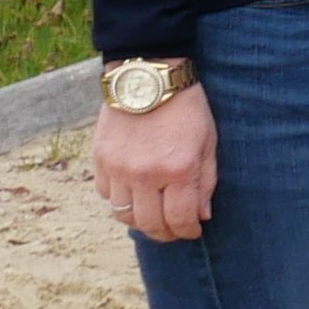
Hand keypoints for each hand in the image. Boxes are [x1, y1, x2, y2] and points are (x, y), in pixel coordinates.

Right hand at [92, 82, 217, 241]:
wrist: (149, 75)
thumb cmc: (186, 107)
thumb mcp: (208, 142)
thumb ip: (206, 182)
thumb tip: (201, 216)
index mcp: (178, 169)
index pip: (180, 220)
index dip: (187, 232)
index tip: (192, 231)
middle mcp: (146, 174)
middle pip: (150, 224)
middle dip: (164, 233)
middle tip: (172, 230)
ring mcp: (119, 167)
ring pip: (123, 214)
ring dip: (139, 220)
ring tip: (151, 215)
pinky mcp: (100, 158)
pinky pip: (105, 194)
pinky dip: (119, 200)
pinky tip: (132, 193)